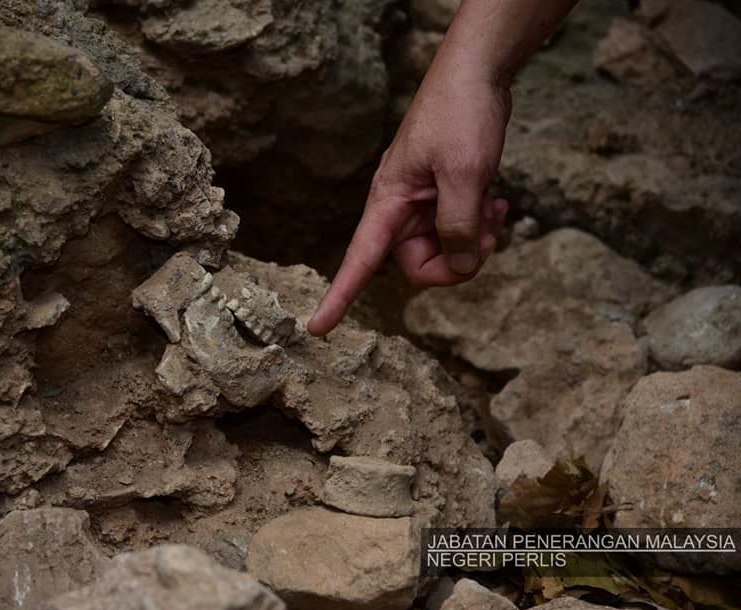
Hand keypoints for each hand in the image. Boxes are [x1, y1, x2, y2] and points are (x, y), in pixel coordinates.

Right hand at [307, 59, 511, 335]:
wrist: (477, 76)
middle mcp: (399, 211)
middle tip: (486, 235)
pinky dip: (480, 225)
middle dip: (458, 261)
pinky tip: (497, 202)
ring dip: (475, 241)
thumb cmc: (460, 116)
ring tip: (495, 209)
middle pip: (420, 267)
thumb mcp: (465, 174)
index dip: (339, 296)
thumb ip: (459, 226)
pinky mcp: (444, 199)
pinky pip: (459, 233)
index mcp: (387, 204)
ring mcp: (422, 206)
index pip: (358, 260)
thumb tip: (459, 265)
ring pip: (445, 252)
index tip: (317, 329)